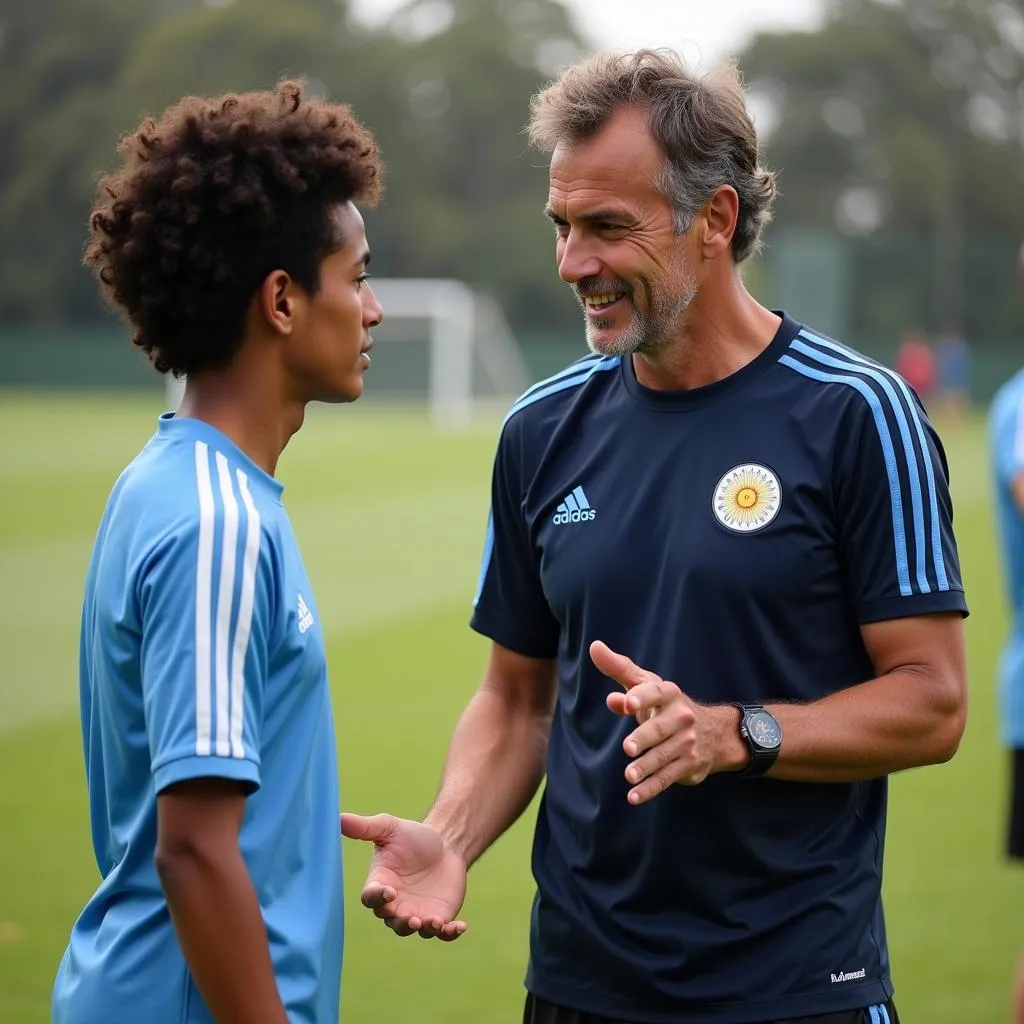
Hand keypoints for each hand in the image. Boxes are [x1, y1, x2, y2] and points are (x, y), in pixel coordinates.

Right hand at [340, 813, 467, 939]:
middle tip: (413, 918)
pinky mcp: (438, 916)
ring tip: (434, 923)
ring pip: (415, 929)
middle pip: (392, 921)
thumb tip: (338, 818)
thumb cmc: (413, 836)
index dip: (377, 898)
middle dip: (401, 922)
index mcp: (380, 884)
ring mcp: (417, 913)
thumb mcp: (389, 828)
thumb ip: (365, 827)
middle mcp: (395, 904)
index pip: (371, 898)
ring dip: (423, 929)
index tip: (389, 891)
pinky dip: (450, 934)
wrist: (444, 843)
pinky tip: (461, 926)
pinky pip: (442, 933)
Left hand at [590, 641, 743, 803]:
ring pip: (664, 756)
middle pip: (660, 729)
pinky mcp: (688, 765)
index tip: (628, 702)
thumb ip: (620, 669)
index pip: (654, 692)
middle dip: (644, 738)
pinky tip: (634, 797)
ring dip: (646, 767)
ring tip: (629, 775)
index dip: (641, 697)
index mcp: (668, 693)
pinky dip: (651, 788)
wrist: (714, 732)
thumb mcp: (646, 684)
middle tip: (627, 748)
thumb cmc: (666, 705)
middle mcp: (681, 717)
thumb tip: (595, 649)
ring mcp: (687, 743)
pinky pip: (668, 778)